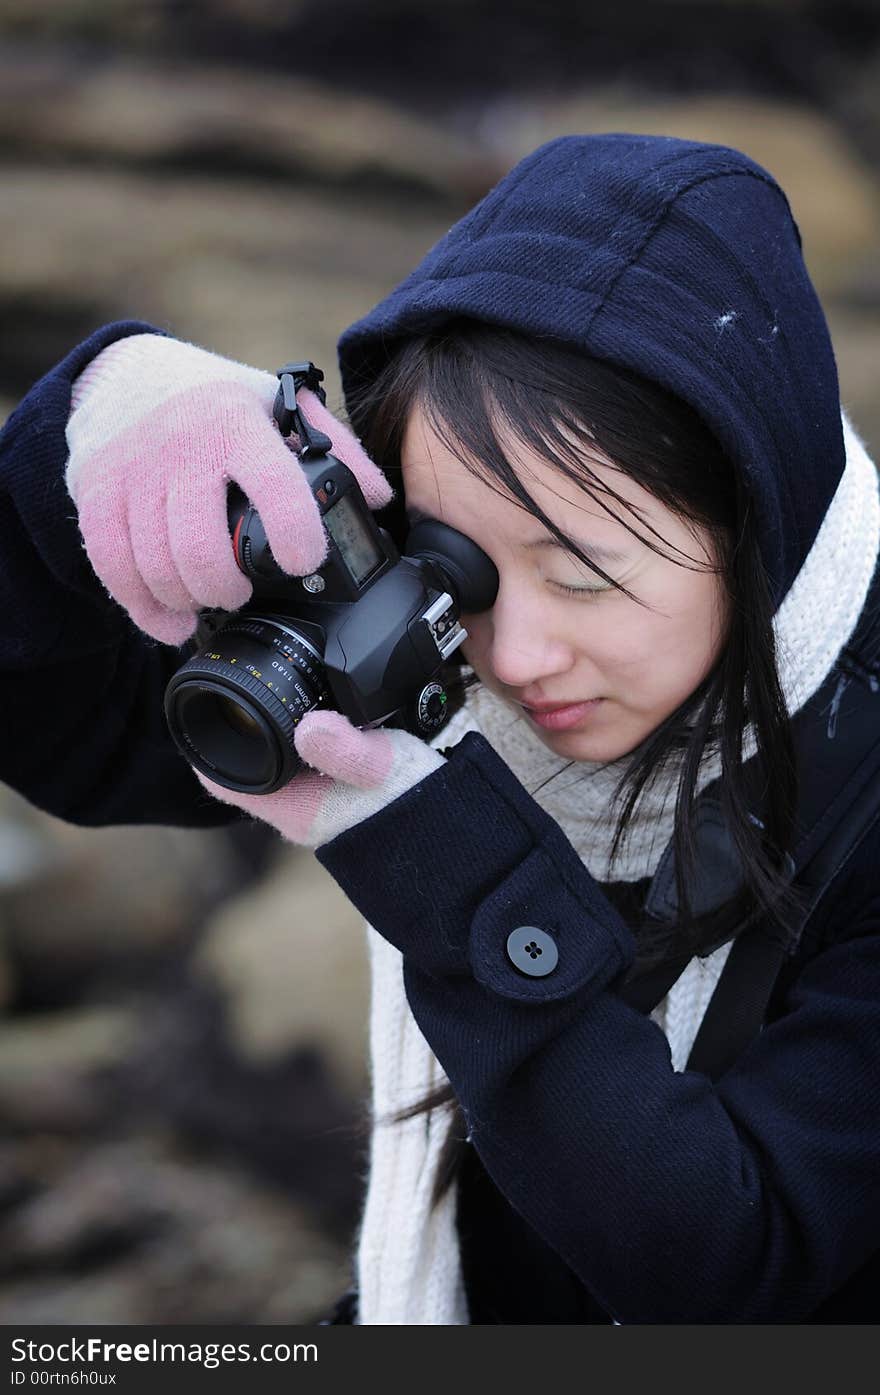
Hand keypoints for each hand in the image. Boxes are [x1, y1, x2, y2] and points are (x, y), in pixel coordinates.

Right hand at [64, 333, 391, 644]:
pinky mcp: (94, 492)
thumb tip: (379, 498)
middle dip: (228, 589)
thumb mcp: (275, 404)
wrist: (122, 374)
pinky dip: (143, 607)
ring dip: (188, 600)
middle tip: (240, 592)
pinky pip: (113, 567)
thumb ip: (334, 446)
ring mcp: (130, 470)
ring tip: (207, 601)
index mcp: (235, 421)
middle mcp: (179, 444)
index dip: (296, 536)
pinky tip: (167, 620)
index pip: (274, 486)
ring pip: (158, 566)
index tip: (304, 563)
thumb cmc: (212, 398)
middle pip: (202, 549)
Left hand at [195, 708, 444, 849]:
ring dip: (264, 731)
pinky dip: (296, 737)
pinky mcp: (336, 795)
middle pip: (241, 764)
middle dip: (230, 726)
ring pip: (271, 763)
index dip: (197, 741)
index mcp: (291, 807)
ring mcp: (315, 805)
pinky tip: (312, 713)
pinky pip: (300, 763)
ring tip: (263, 688)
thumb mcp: (383, 768)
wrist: (450, 843)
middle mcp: (295, 810)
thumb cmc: (415, 810)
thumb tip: (307, 727)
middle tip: (225, 680)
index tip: (190, 701)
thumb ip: (346, 750)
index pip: (218, 777)